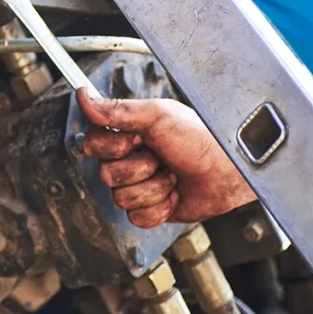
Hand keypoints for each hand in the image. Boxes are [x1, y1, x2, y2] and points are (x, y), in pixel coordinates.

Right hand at [76, 88, 256, 228]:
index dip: (113, 146)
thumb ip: (117, 109)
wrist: (229, 171)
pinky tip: (175, 194)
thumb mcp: (157, 115)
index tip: (138, 138)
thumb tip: (82, 95)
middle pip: (106, 174)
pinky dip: (160, 208)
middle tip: (161, 157)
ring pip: (120, 199)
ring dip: (153, 188)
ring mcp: (138, 186)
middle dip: (139, 168)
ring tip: (173, 176)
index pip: (92, 143)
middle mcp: (128, 160)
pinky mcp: (150, 210)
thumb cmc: (201, 137)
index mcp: (126, 134)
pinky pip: (137, 218)